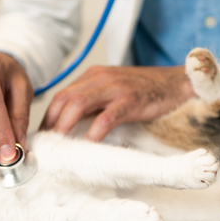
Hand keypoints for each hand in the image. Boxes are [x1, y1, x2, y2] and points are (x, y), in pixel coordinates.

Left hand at [40, 65, 195, 140]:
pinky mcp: (130, 101)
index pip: (61, 95)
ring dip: (64, 126)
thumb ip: (94, 103)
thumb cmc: (146, 90)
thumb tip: (72, 126)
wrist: (177, 82)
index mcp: (93, 75)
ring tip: (58, 145)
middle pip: (64, 99)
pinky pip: (106, 118)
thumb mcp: (114, 90)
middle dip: (50, 123)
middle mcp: (100, 78)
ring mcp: (115, 89)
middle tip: (45, 145)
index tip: (42, 136)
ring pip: (78, 105)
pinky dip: (94, 132)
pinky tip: (88, 144)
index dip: (48, 117)